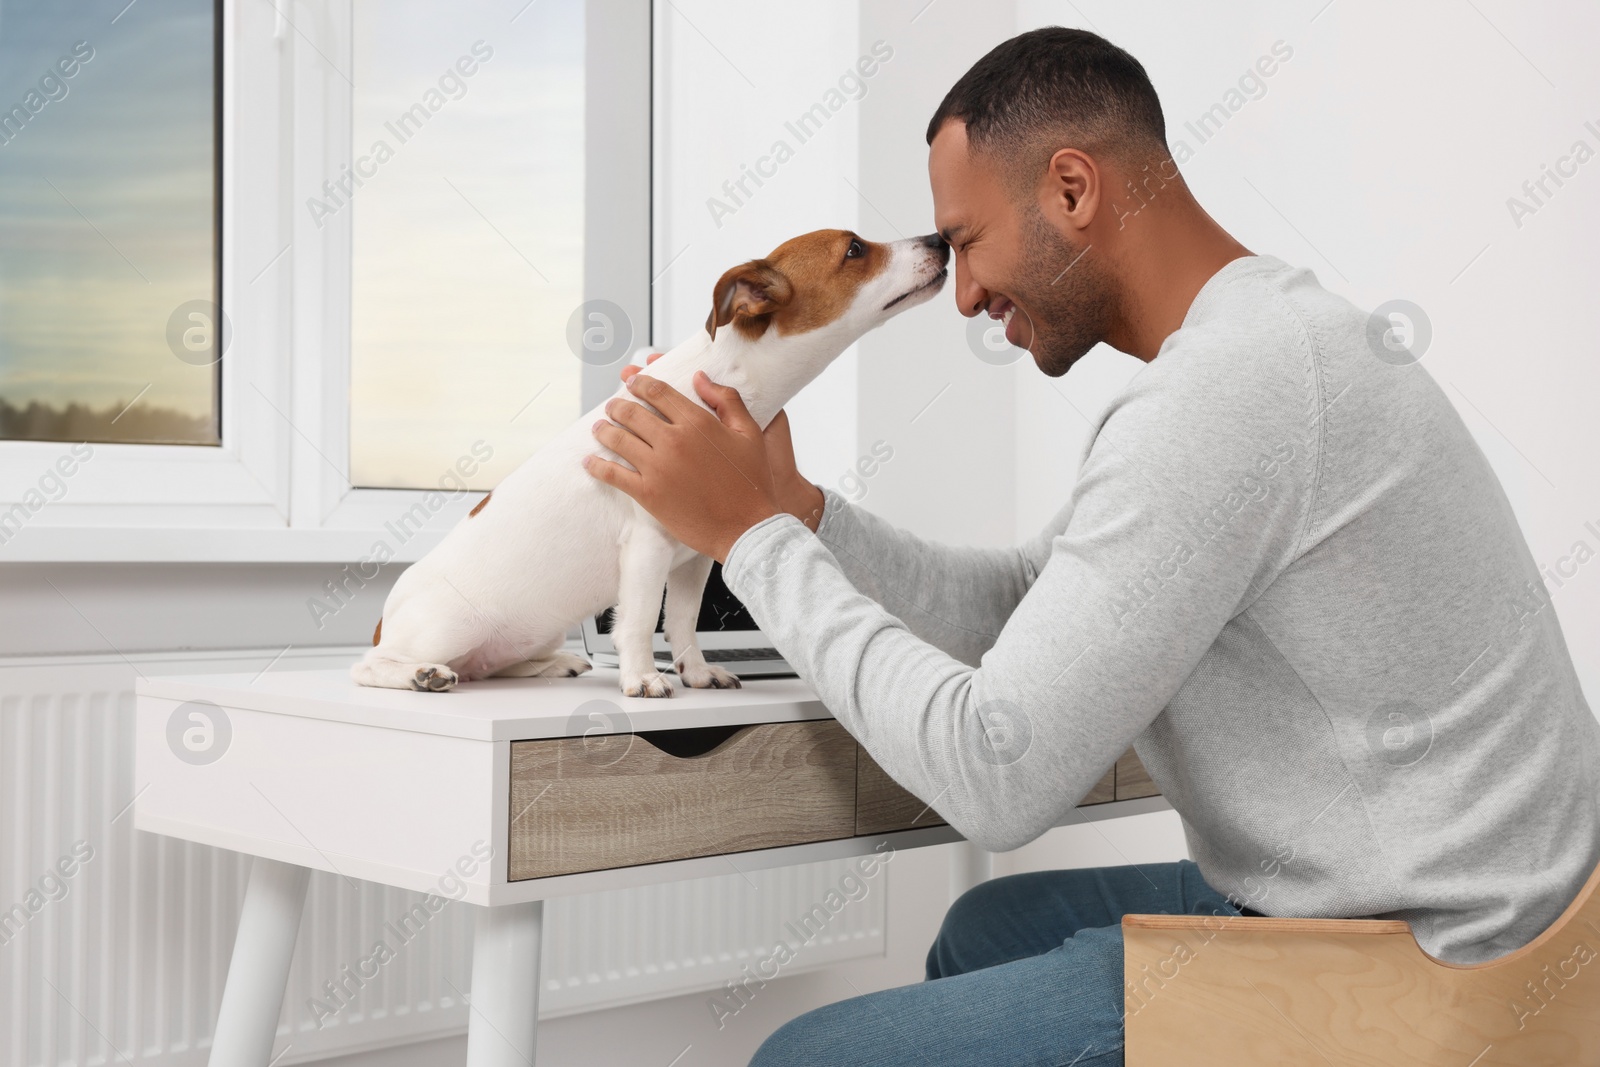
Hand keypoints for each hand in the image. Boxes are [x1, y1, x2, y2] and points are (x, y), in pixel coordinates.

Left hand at [585, 371, 782, 561]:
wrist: (747, 528)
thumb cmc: (752, 482)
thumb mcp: (750, 433)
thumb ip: (726, 400)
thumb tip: (699, 377)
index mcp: (698, 422)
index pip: (659, 392)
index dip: (641, 382)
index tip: (632, 381)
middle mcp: (674, 440)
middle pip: (633, 413)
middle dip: (617, 405)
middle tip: (612, 406)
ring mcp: (658, 467)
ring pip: (618, 439)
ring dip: (604, 430)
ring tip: (599, 428)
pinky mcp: (648, 493)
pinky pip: (613, 475)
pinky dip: (597, 466)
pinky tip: (589, 462)